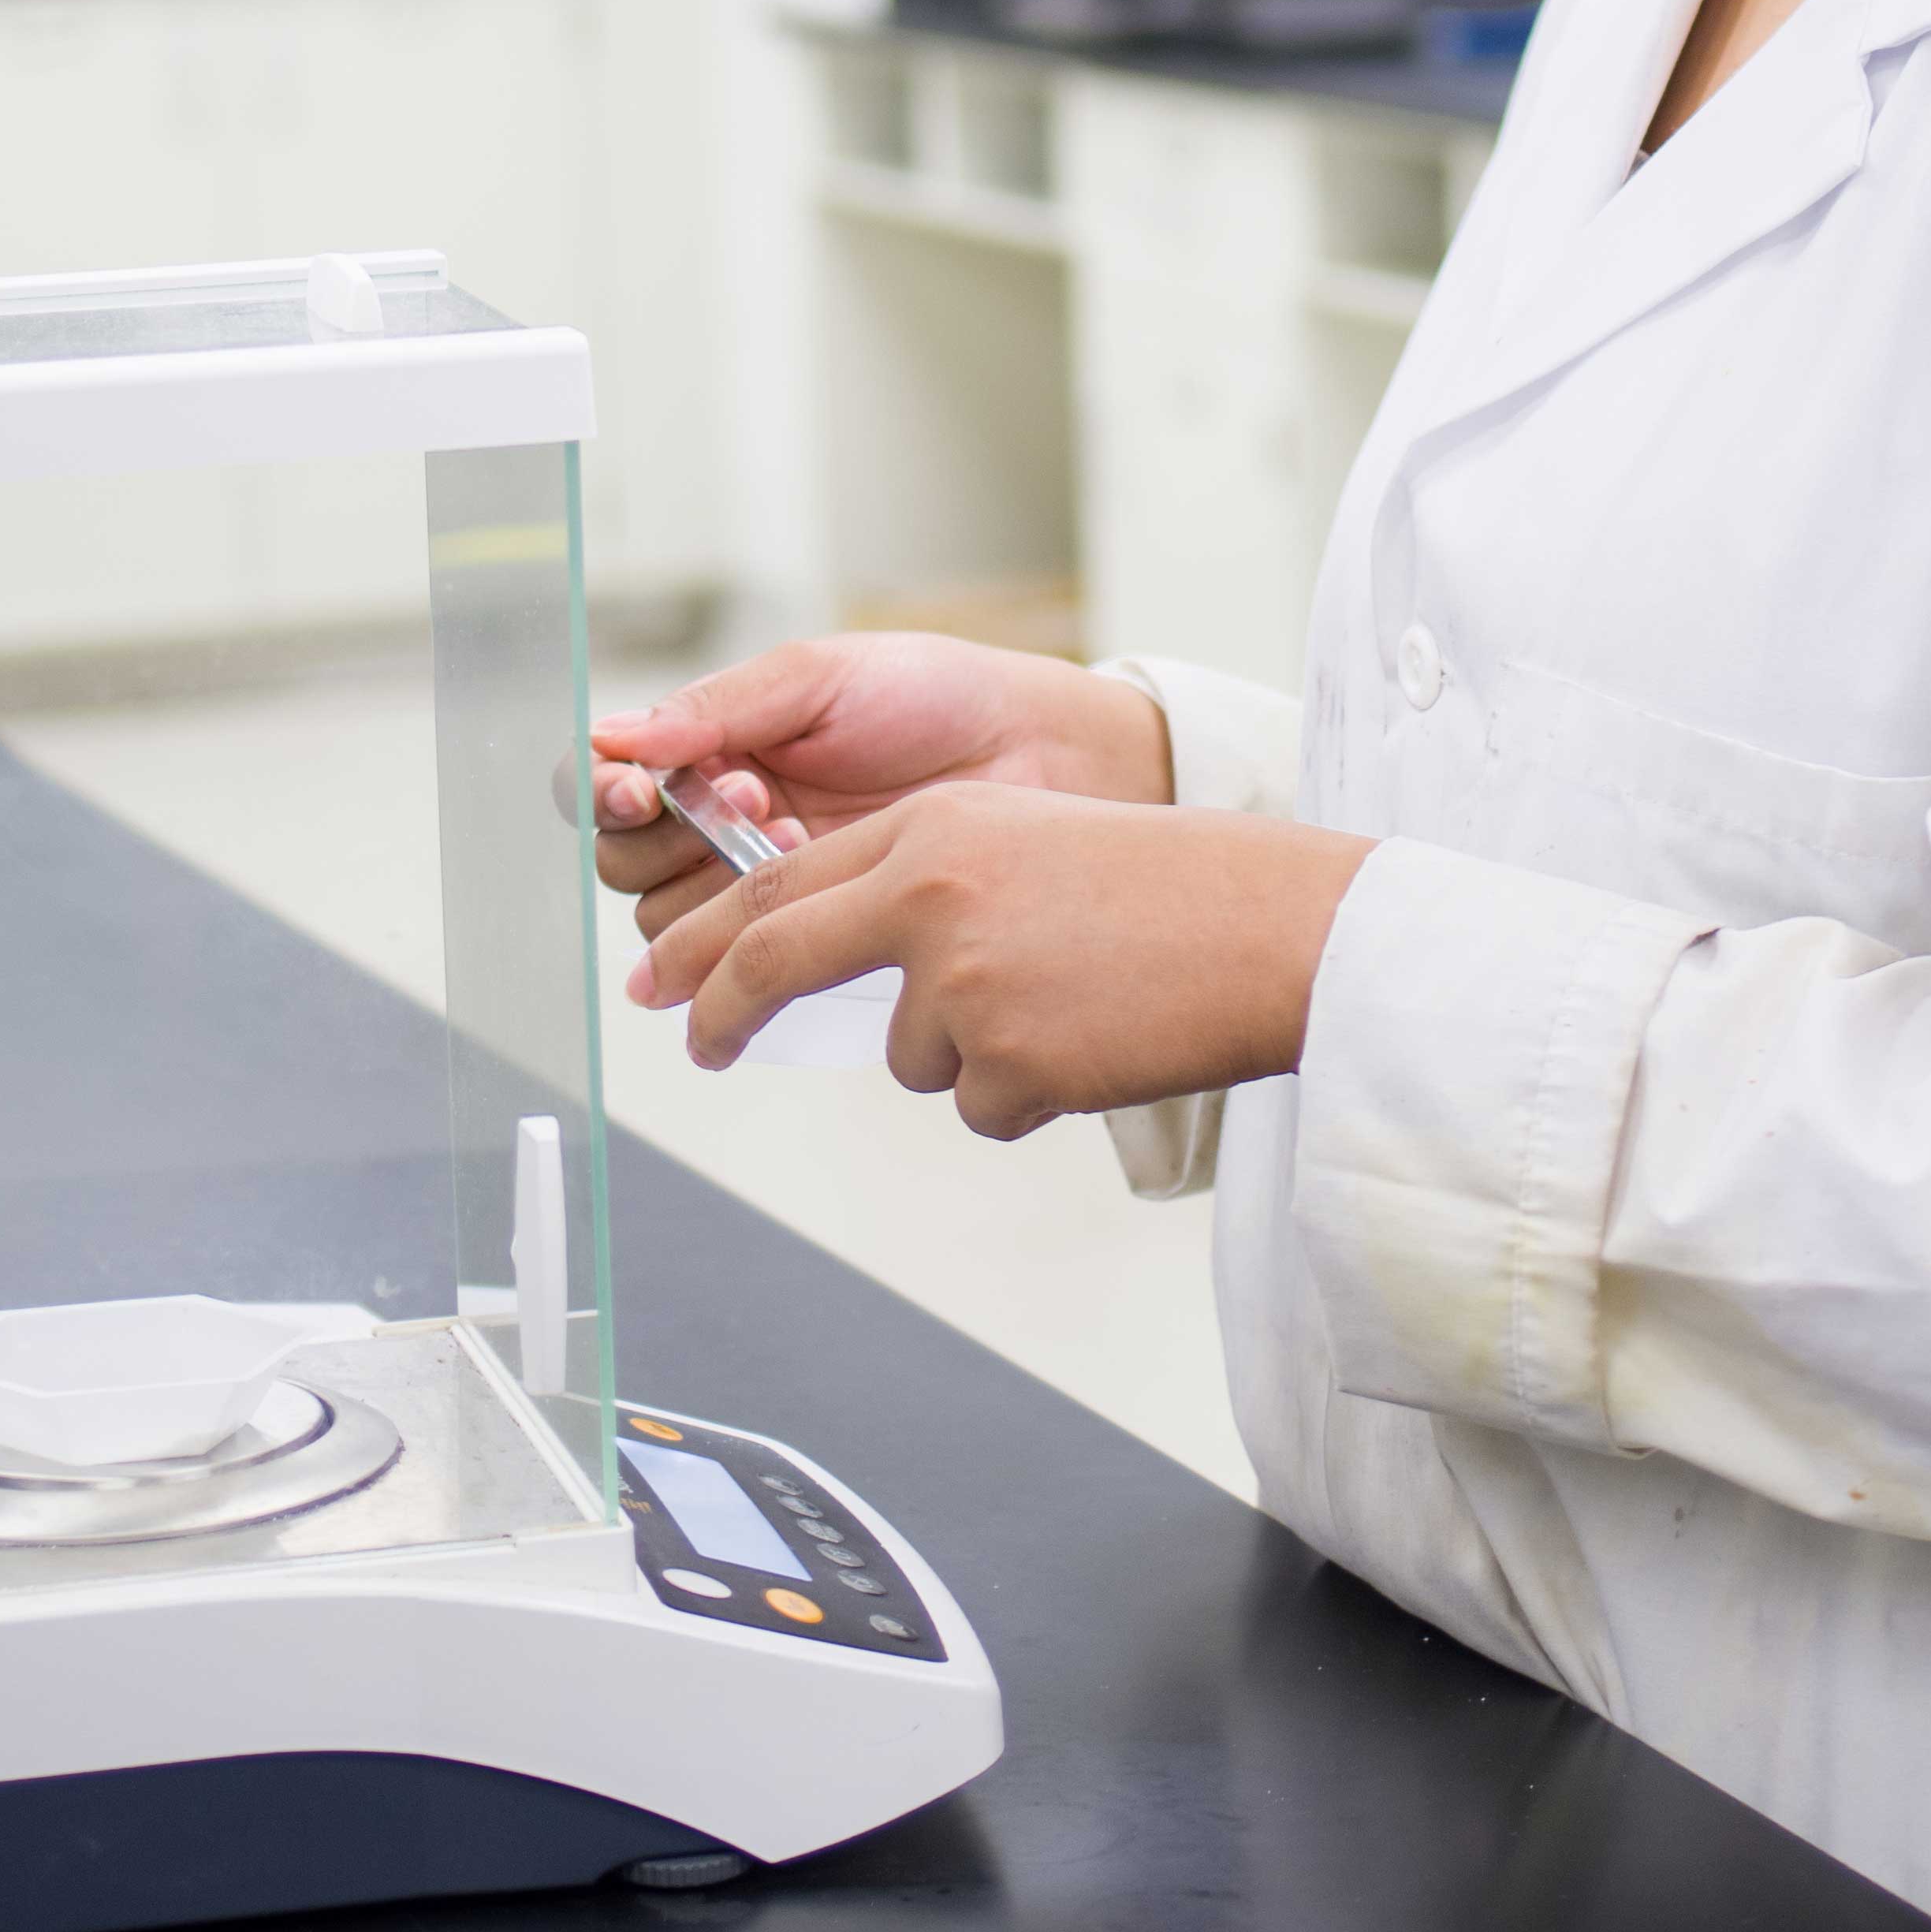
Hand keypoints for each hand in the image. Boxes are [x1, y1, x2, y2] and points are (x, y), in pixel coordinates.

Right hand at [589, 632, 1170, 945]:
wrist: (1036, 752)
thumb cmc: (936, 695)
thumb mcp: (819, 677)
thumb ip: (719, 707)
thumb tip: (614, 734)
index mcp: (718, 742)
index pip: (613, 779)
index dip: (605, 790)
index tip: (640, 787)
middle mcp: (727, 815)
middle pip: (630, 859)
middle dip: (672, 836)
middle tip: (753, 802)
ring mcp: (768, 878)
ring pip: (673, 917)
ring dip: (716, 881)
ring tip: (797, 832)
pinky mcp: (813, 930)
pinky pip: (745, 956)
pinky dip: (761, 922)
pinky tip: (816, 873)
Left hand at [626, 779, 1372, 1139]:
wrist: (1264, 926)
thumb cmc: (1163, 888)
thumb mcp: (1024, 846)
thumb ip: (923, 886)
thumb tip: (839, 959)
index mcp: (932, 828)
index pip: (782, 887)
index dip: (711, 937)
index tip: (666, 979)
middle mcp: (926, 893)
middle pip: (774, 959)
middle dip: (720, 1007)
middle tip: (694, 1042)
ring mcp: (959, 981)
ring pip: (909, 1053)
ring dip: (970, 1052)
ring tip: (1069, 1003)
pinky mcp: (1002, 1060)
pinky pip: (978, 1103)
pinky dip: (1028, 1090)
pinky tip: (1093, 1040)